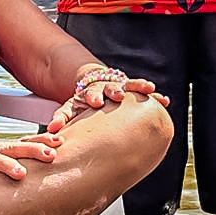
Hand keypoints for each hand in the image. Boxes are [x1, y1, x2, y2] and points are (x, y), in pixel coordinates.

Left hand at [48, 75, 169, 131]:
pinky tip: (164, 100)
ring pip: (130, 85)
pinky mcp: (133, 90)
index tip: (96, 102)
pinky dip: (153, 96)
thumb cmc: (83, 103)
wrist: (94, 88)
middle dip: (115, 90)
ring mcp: (121, 87)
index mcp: (91, 91)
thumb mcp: (71, 109)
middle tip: (119, 95)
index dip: (94, 97)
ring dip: (138, 88)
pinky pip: (144, 92)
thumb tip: (52, 129)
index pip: (91, 92)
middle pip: (111, 86)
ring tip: (149, 90)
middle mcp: (107, 86)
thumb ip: (62, 117)